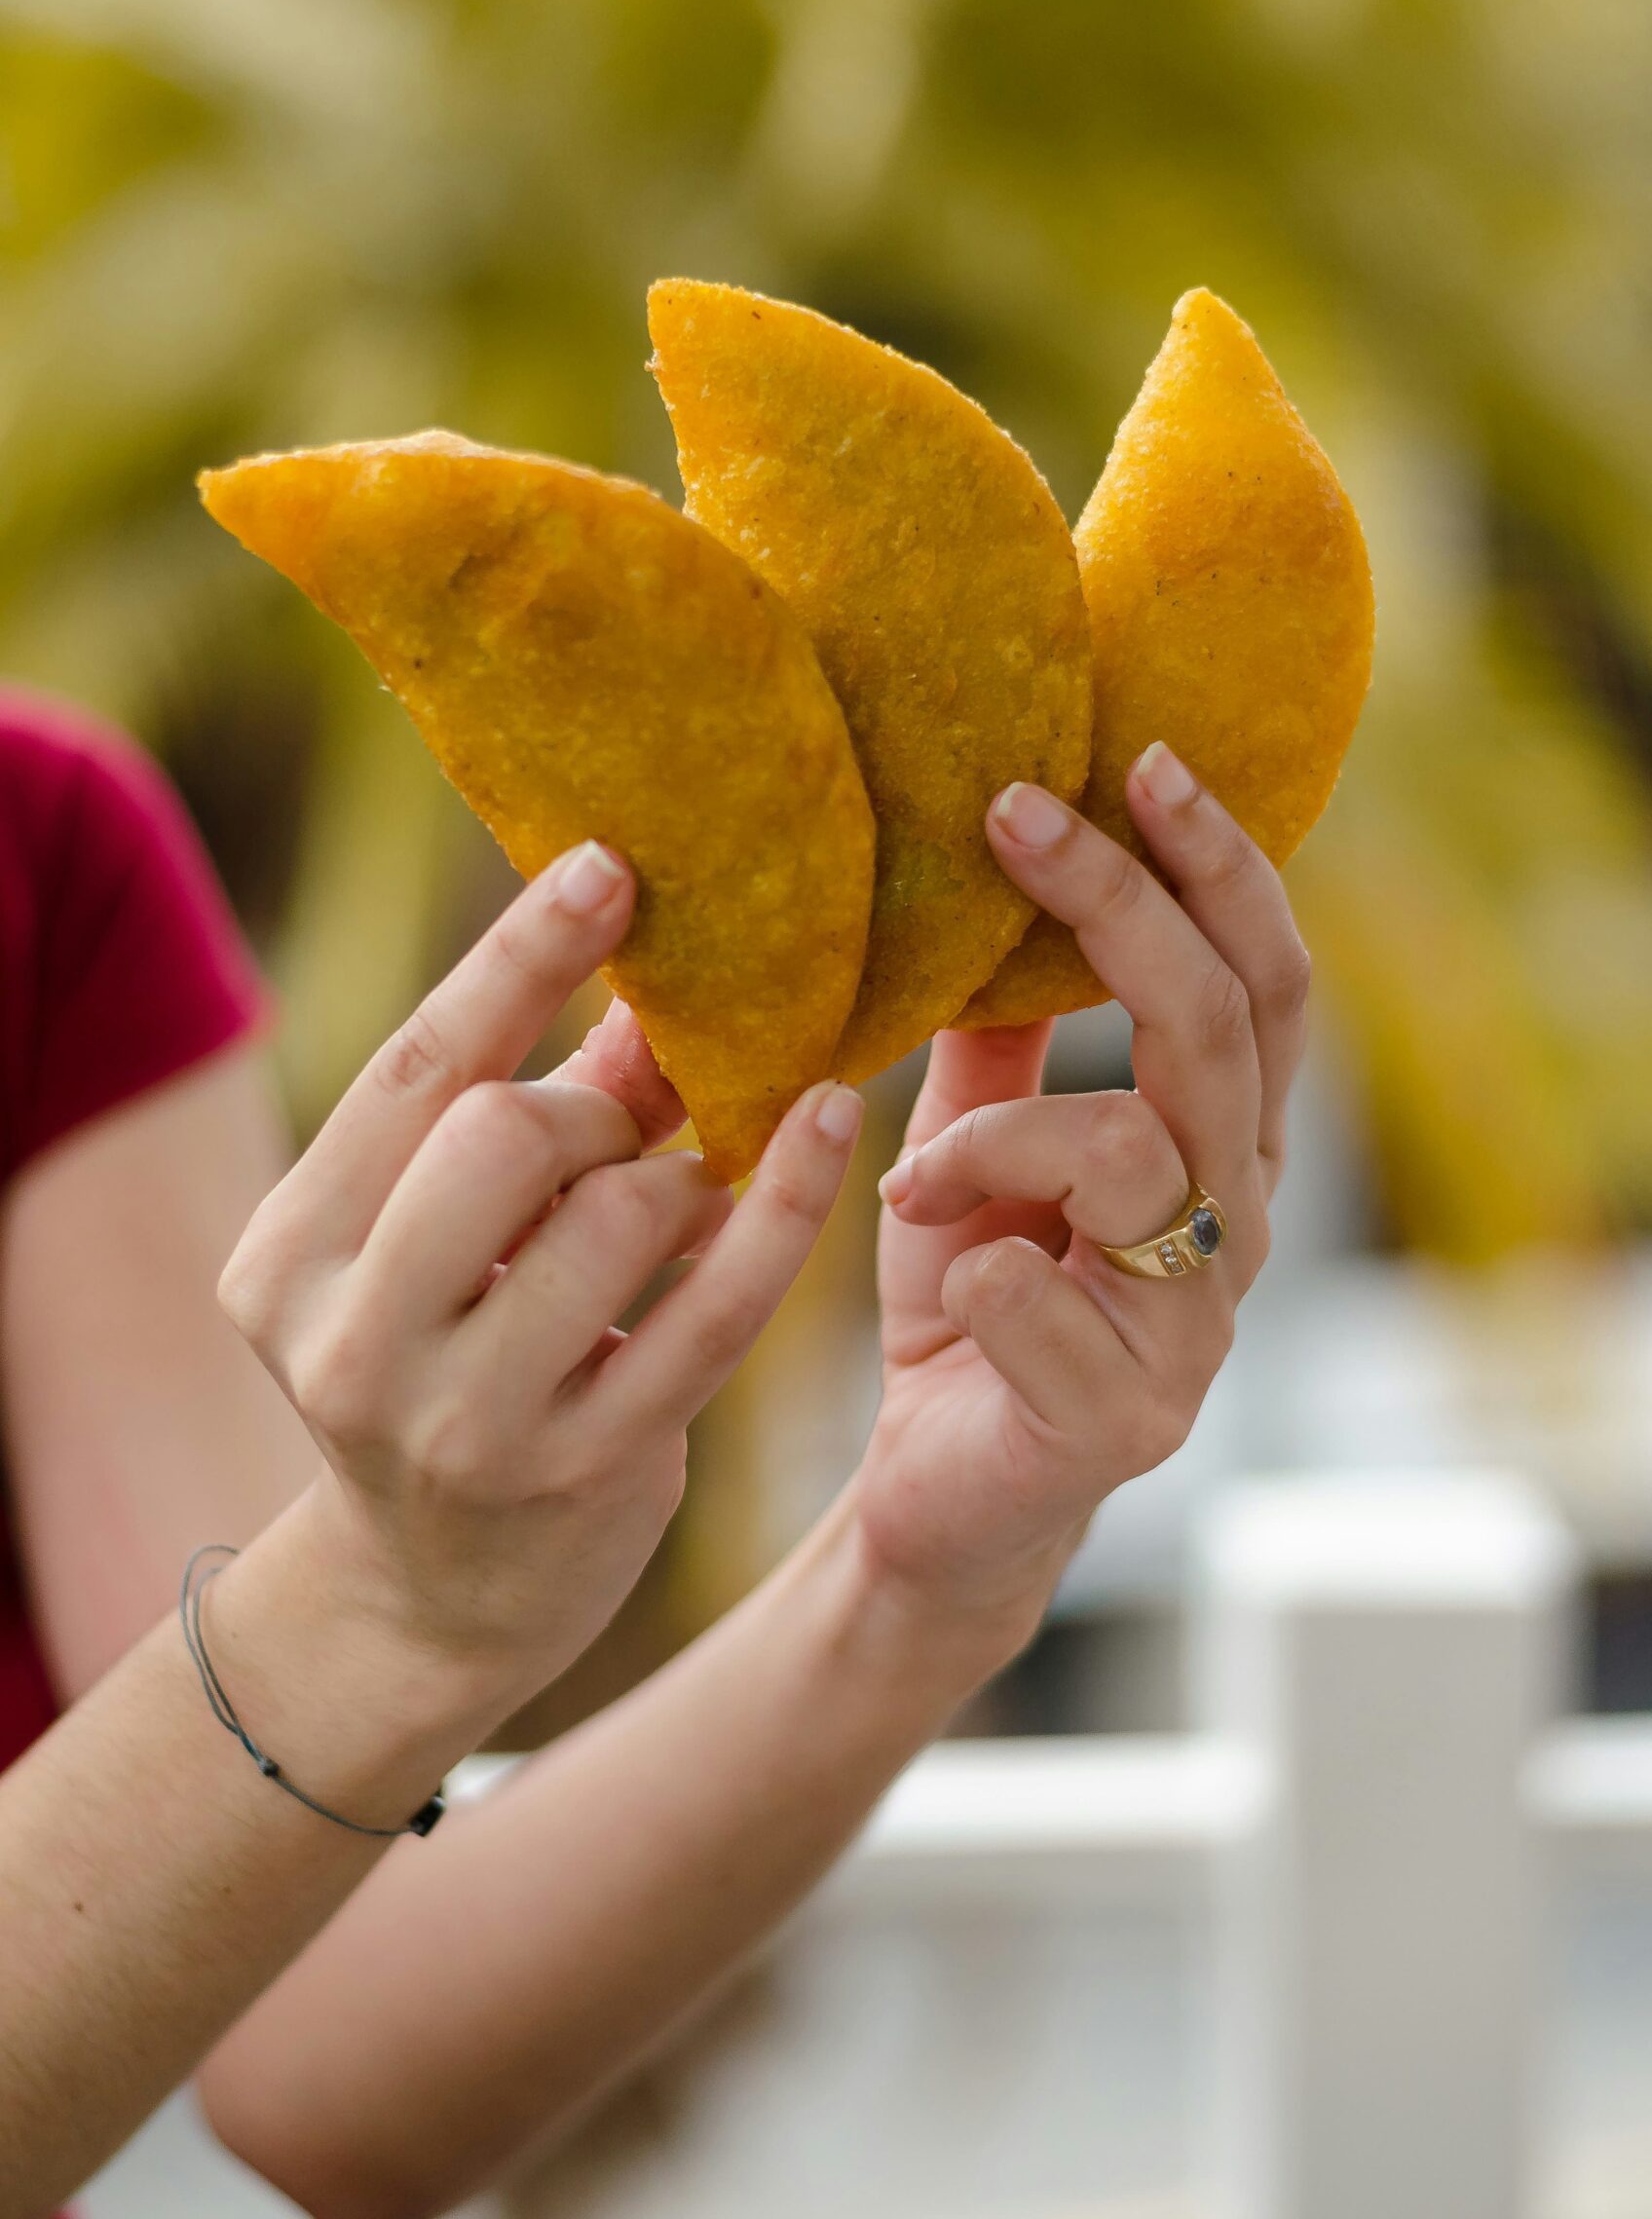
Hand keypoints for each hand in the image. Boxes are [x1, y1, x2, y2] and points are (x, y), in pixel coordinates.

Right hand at [218, 842, 862, 1701]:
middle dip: (593, 1101)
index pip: (410, 1073)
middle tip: (636, 1113)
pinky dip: (783, 1204)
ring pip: (616, 1213)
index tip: (610, 866)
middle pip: (500, 1131)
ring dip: (677, 1170)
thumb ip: (522, 1114)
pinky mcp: (590, 1468)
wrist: (434, 1599)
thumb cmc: (445, 1366)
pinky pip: (717, 1307)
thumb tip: (638, 976)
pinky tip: (830, 1130)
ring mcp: (470, 1420)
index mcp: (289, 1257)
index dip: (516, 958)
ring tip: (684, 1187)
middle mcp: (354, 1343)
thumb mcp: (439, 1245)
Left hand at [856, 744, 1310, 1661]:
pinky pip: (1037, 1293)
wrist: (937, 1493)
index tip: (1139, 760)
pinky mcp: (1126, 1413)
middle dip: (1121, 904)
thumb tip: (996, 870)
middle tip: (1021, 810)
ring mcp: (1194, 1322)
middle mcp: (1234, 1221)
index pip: (1259, 982)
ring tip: (911, 1181)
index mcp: (1216, 1144)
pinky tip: (943, 1281)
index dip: (1218, 870)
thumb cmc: (968, 1300)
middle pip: (1216, 1030)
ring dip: (996, 1138)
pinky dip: (968, 1266)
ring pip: (1130, 1149)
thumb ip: (1005, 1038)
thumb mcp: (976, 1142)